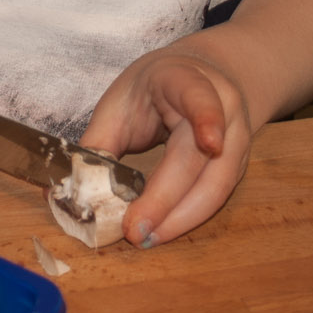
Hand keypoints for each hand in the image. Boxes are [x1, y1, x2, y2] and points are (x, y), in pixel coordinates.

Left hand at [77, 48, 253, 248]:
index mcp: (187, 79)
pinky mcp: (238, 163)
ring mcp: (236, 137)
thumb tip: (74, 188)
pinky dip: (187, 216)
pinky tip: (162, 229)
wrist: (200, 75)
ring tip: (146, 237)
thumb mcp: (119, 101)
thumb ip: (100, 141)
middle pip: (202, 158)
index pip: (201, 96)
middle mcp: (224, 106)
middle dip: (167, 199)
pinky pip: (216, 196)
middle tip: (135, 230)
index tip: (210, 144)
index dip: (207, 118)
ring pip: (217, 186)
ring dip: (181, 218)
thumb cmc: (154, 89)